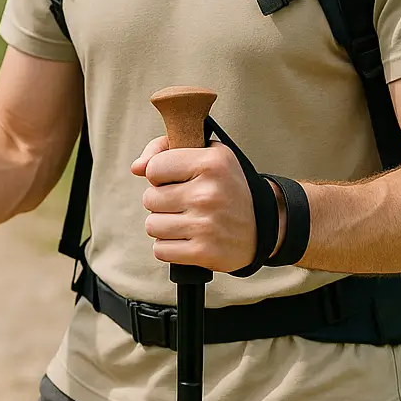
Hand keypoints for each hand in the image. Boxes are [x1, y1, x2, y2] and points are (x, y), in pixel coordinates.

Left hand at [131, 136, 259, 272]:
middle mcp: (209, 193)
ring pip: (152, 225)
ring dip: (164, 226)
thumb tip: (136, 167)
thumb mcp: (208, 154)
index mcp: (211, 163)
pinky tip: (188, 239)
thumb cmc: (227, 187)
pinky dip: (170, 247)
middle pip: (149, 199)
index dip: (161, 175)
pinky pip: (160, 250)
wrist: (263, 227)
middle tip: (185, 203)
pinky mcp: (203, 252)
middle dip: (162, 202)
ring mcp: (206, 225)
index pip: (154, 168)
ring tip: (186, 221)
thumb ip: (165, 148)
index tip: (178, 179)